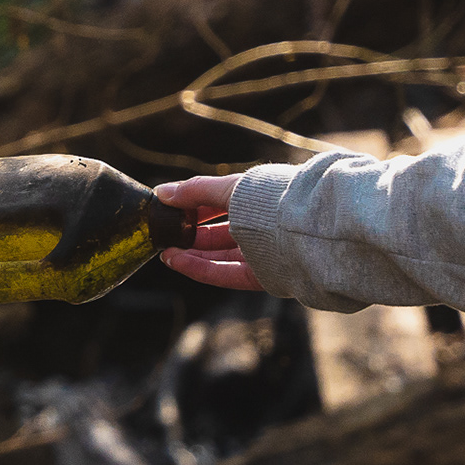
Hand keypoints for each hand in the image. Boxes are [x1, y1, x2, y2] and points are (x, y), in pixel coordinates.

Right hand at [153, 174, 262, 290]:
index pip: (220, 204)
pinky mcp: (262, 276)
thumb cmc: (271, 201)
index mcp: (256, 201)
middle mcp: (260, 228)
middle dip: (190, 234)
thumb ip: (196, 191)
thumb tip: (162, 193)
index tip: (170, 207)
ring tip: (165, 251)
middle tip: (164, 233)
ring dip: (190, 255)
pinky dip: (199, 268)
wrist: (303, 228)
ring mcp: (261, 253)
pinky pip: (225, 273)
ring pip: (219, 256)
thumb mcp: (229, 189)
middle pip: (218, 234)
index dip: (194, 206)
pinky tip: (177, 261)